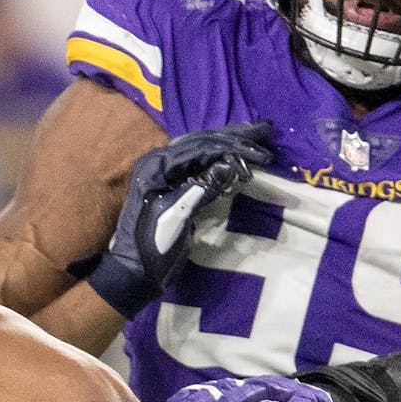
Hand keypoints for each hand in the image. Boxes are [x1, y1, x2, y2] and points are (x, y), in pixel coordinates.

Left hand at [86, 121, 273, 316]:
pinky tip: (236, 156)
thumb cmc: (153, 246)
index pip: (201, 147)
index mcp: (156, 165)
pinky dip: (220, 158)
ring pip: (201, 149)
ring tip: (256, 137)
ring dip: (229, 143)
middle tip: (266, 131)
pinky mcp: (171, 183)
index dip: (232, 148)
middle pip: (202, 141)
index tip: (262, 155)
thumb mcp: (178, 217)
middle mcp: (159, 161)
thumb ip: (201, 188)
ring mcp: (164, 171)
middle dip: (234, 137)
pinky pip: (198, 163)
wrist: (135, 271)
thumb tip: (229, 164)